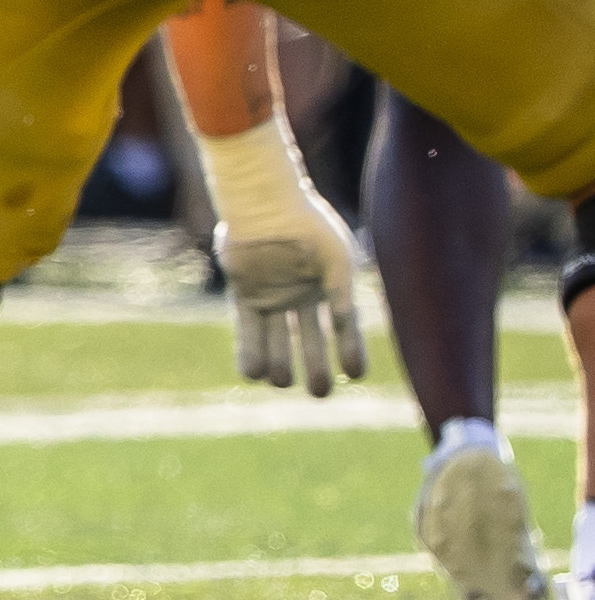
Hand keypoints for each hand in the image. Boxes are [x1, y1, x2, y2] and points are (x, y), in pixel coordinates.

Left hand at [222, 185, 367, 395]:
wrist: (267, 205)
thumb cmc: (309, 228)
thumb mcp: (338, 262)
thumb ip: (343, 296)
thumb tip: (346, 328)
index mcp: (329, 286)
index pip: (343, 327)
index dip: (350, 351)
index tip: (356, 375)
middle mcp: (300, 294)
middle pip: (308, 340)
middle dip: (315, 367)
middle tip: (320, 394)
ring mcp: (272, 295)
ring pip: (276, 339)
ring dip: (279, 364)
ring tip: (282, 384)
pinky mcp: (244, 293)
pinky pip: (247, 329)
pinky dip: (250, 351)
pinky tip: (253, 375)